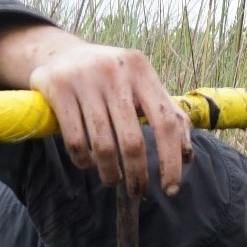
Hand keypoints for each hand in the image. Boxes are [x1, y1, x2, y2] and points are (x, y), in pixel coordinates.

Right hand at [30, 43, 191, 195]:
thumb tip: (188, 156)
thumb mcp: (142, 87)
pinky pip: (76, 142)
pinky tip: (89, 163)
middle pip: (133, 142)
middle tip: (137, 192)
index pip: (166, 122)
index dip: (171, 161)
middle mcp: (114, 71)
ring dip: (110, 174)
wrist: (62, 54)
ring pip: (103, 147)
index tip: (170, 189)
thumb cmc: (112, 81)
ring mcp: (84, 79)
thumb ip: (169, 116)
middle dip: (137, 176)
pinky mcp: (58, 89)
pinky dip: (84, 162)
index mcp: (141, 70)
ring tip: (113, 180)